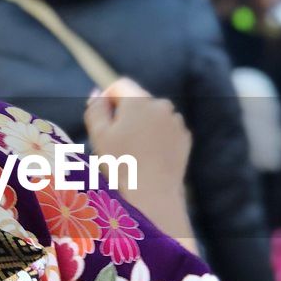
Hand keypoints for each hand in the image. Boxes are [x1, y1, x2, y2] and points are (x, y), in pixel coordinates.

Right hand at [85, 78, 194, 247]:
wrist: (154, 195)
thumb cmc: (122, 165)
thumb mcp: (99, 135)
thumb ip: (95, 108)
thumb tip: (98, 93)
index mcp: (139, 100)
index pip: (120, 85)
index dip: (108, 99)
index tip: (103, 119)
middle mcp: (161, 105)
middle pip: (138, 100)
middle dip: (126, 114)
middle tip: (116, 141)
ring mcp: (176, 121)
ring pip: (153, 116)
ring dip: (142, 126)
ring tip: (133, 152)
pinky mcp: (184, 138)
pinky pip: (166, 130)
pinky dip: (157, 138)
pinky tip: (149, 157)